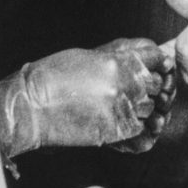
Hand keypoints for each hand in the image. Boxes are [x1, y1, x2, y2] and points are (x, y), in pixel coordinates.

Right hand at [0, 38, 175, 158]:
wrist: (32, 106)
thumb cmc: (54, 76)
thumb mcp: (90, 56)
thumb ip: (118, 57)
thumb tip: (140, 58)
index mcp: (120, 61)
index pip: (155, 59)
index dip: (155, 63)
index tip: (152, 67)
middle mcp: (126, 83)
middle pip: (156, 84)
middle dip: (149, 86)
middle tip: (134, 89)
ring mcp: (123, 108)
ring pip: (150, 107)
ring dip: (141, 107)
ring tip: (122, 106)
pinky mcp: (116, 130)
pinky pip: (139, 129)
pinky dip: (134, 126)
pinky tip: (118, 121)